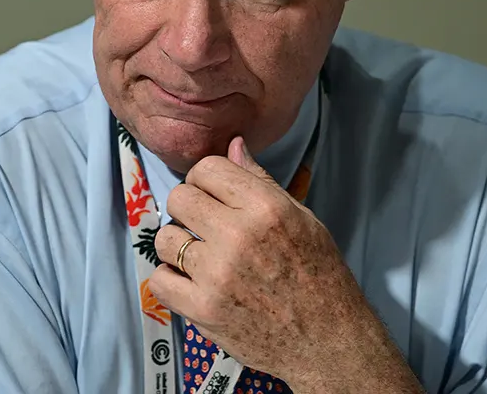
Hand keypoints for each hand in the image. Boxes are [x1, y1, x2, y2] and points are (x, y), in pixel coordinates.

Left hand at [147, 137, 376, 386]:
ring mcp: (216, 273)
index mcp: (265, 207)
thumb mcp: (302, 219)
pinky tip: (191, 282)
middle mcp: (237, 235)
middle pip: (179, 198)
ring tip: (199, 256)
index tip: (214, 196)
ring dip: (178, 245)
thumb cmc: (319, 277)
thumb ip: (261, 181)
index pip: (207, 168)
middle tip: (204, 226)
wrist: (327, 340)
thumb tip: (233, 145)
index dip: (207, 180)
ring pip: (165, 238)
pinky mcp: (202, 308)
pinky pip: (159, 280)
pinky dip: (170, 280)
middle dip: (189, 208)